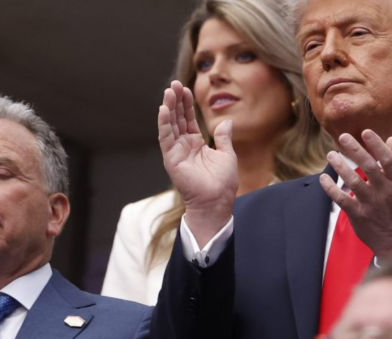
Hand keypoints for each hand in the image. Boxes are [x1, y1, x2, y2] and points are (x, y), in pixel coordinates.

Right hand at [158, 80, 237, 244]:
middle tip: (173, 84)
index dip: (186, 104)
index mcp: (195, 143)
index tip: (185, 89)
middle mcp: (183, 146)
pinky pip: (166, 138)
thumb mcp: (227, 155)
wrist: (217, 201)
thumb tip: (225, 121)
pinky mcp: (171, 159)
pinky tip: (164, 110)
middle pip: (177, 118)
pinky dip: (164, 124)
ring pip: (169, 125)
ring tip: (168, 91)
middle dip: (175, 101)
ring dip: (168, 108)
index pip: (187, 119)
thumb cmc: (222, 183)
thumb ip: (223, 137)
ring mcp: (176, 152)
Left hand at [320, 130, 391, 261]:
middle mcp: (385, 192)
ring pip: (353, 182)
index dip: (377, 145)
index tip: (366, 132)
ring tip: (331, 155)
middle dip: (356, 150)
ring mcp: (371, 204)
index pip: (388, 160)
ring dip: (341, 167)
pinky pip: (342, 200)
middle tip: (343, 137)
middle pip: (369, 167)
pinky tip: (324, 178)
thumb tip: (391, 139)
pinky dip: (331, 188)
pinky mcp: (358, 215)